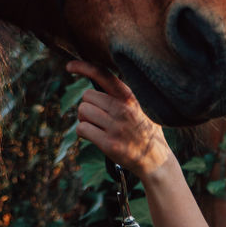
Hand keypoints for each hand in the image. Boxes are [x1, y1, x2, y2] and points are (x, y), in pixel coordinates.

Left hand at [66, 60, 174, 180]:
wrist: (156, 160)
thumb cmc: (144, 131)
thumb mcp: (140, 107)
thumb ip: (122, 95)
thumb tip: (98, 78)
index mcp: (129, 97)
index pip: (104, 75)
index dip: (84, 67)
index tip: (69, 66)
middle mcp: (123, 109)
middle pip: (87, 96)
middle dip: (88, 106)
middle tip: (97, 117)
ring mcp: (116, 127)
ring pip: (83, 112)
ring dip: (84, 119)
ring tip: (97, 127)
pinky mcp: (109, 143)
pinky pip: (82, 129)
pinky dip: (83, 132)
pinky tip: (93, 136)